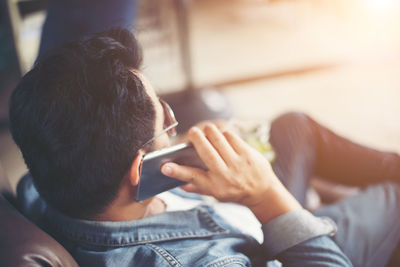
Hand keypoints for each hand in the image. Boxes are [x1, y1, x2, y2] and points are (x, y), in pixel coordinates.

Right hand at [161, 124, 300, 222]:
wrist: (262, 192)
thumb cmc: (234, 191)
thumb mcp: (214, 194)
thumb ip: (196, 186)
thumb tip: (176, 180)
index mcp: (213, 186)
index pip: (192, 178)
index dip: (176, 171)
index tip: (164, 166)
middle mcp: (224, 174)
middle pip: (205, 151)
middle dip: (195, 137)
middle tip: (192, 132)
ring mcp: (237, 163)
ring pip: (217, 138)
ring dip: (209, 132)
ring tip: (206, 132)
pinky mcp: (247, 153)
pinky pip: (230, 136)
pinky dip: (223, 133)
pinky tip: (221, 136)